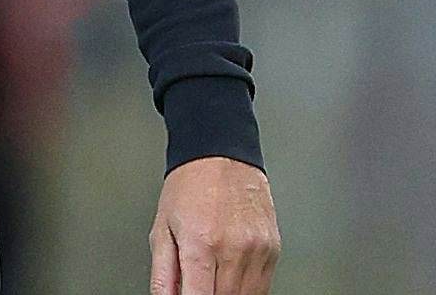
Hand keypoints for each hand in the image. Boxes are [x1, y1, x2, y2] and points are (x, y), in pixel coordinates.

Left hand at [149, 156, 278, 294]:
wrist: (221, 155)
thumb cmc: (189, 186)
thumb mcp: (161, 228)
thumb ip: (163, 272)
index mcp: (201, 244)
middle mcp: (233, 248)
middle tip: (198, 285)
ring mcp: (257, 250)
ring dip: (228, 294)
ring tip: (212, 279)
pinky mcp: (273, 248)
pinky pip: (263, 285)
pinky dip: (246, 288)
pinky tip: (231, 276)